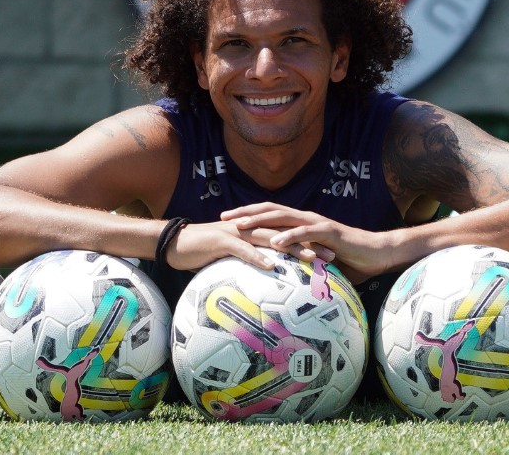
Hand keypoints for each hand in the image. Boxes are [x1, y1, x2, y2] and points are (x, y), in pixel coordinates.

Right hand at [163, 219, 333, 272]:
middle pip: (286, 234)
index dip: (309, 243)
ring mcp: (238, 233)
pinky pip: (243, 249)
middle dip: (310, 244)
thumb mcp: (230, 259)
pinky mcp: (223, 241)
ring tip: (312, 259)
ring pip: (271, 238)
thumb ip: (249, 264)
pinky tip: (272, 266)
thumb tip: (265, 280)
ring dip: (292, 248)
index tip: (329, 254)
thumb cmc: (203, 253)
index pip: (287, 235)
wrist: (176, 243)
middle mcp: (250, 228)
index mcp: (254, 231)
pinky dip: (258, 257)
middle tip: (332, 256)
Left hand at [220, 202, 387, 282]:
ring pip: (283, 217)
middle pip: (270, 210)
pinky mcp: (329, 232)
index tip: (226, 220)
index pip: (269, 214)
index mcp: (302, 223)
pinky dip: (288, 235)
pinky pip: (305, 232)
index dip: (248, 215)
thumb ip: (301, 264)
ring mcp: (317, 223)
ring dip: (260, 220)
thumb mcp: (317, 262)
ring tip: (240, 226)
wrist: (377, 254)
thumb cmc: (349, 260)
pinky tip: (273, 241)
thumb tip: (284, 279)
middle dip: (245, 212)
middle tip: (223, 217)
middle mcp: (306, 218)